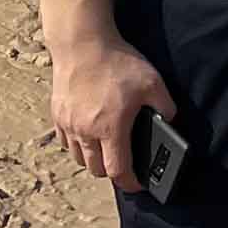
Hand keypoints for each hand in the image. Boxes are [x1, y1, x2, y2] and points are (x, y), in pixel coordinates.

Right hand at [48, 19, 174, 189]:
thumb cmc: (117, 62)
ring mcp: (68, 124)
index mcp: (110, 129)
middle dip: (112, 172)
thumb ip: (166, 107)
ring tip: (107, 150)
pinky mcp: (57, 114)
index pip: (117, 171)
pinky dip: (77, 145)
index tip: (138, 184)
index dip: (130, 182)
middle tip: (124, 164)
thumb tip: (170, 120)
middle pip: (95, 169)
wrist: (82, 43)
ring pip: (78, 158)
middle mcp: (86, 132)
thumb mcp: (153, 83)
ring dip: (92, 160)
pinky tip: (88, 134)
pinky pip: (65, 142)